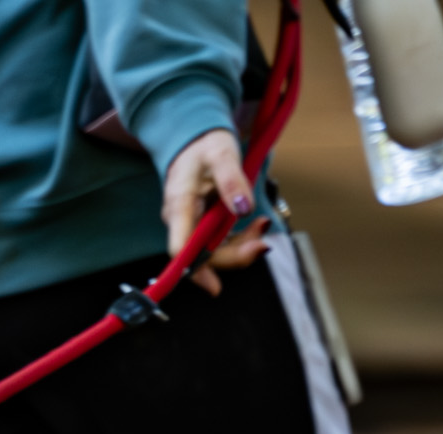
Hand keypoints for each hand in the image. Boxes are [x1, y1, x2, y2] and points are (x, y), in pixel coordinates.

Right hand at [162, 128, 269, 294]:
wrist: (195, 139)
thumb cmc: (204, 146)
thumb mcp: (221, 155)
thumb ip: (232, 181)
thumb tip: (244, 208)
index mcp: (179, 207)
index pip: (180, 248)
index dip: (195, 270)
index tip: (214, 286)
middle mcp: (182, 222)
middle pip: (202, 255)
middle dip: (234, 255)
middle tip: (262, 245)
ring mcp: (193, 225)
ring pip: (215, 250)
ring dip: (242, 246)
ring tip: (263, 225)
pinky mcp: (204, 225)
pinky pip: (221, 241)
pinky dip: (242, 238)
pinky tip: (257, 224)